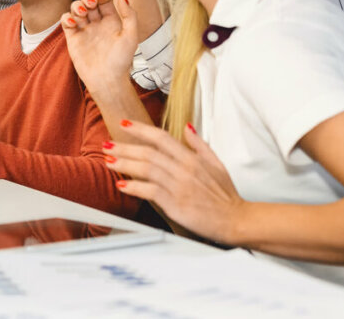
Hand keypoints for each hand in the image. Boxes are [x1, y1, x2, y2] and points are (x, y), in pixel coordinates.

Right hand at [61, 0, 137, 92]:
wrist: (106, 80)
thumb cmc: (121, 61)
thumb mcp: (131, 36)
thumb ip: (129, 15)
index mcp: (112, 21)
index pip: (104, 0)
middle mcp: (97, 23)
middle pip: (89, 1)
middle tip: (91, 2)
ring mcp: (84, 30)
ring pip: (76, 9)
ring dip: (77, 5)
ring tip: (82, 12)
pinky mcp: (73, 38)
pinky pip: (66, 21)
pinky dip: (67, 18)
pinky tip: (73, 23)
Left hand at [105, 120, 244, 244]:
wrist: (236, 220)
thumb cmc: (226, 195)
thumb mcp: (217, 163)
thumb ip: (199, 144)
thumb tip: (187, 127)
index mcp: (192, 158)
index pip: (161, 137)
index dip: (141, 129)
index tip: (124, 124)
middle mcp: (184, 168)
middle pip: (149, 152)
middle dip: (125, 147)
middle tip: (107, 144)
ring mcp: (179, 186)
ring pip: (146, 169)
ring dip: (125, 164)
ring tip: (109, 161)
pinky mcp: (176, 204)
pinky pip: (150, 191)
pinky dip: (134, 187)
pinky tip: (122, 185)